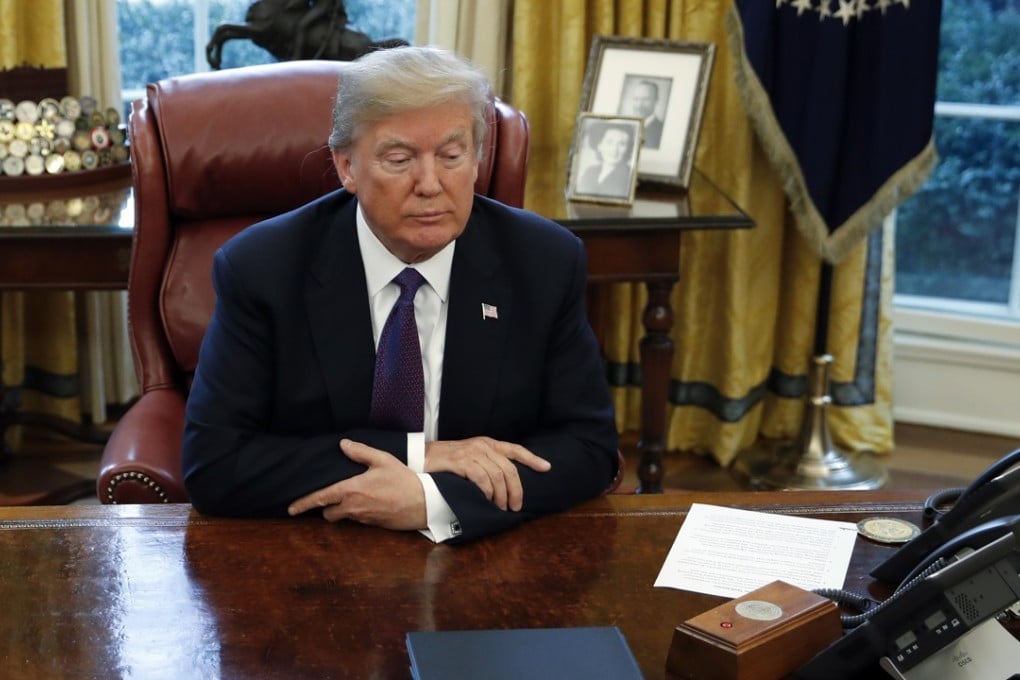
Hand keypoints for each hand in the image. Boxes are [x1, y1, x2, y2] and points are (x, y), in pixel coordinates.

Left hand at [287, 439, 426, 530]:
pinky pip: (357, 521)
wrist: (423, 503)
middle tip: (330, 498)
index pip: (320, 499)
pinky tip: (368, 503)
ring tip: (351, 498)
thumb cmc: (403, 480)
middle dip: (325, 507)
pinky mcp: (372, 526)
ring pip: (342, 518)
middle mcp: (353, 507)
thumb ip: (360, 452)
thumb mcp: (383, 460)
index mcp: (351, 490)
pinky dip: (356, 513)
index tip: (291, 509)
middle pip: (327, 514)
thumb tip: (343, 444)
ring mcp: (362, 519)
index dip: (303, 504)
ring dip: (342, 510)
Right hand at [424, 437, 550, 511]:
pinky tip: (487, 499)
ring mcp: (471, 452)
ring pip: (498, 475)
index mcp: (487, 443)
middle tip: (515, 506)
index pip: (515, 450)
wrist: (419, 457)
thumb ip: (486, 464)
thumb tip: (504, 483)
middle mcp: (482, 446)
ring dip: (502, 495)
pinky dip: (487, 491)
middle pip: (510, 468)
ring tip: (501, 507)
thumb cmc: (445, 462)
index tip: (547, 468)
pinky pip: (482, 478)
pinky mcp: (460, 461)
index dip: (532, 459)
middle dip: (516, 489)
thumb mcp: (469, 457)